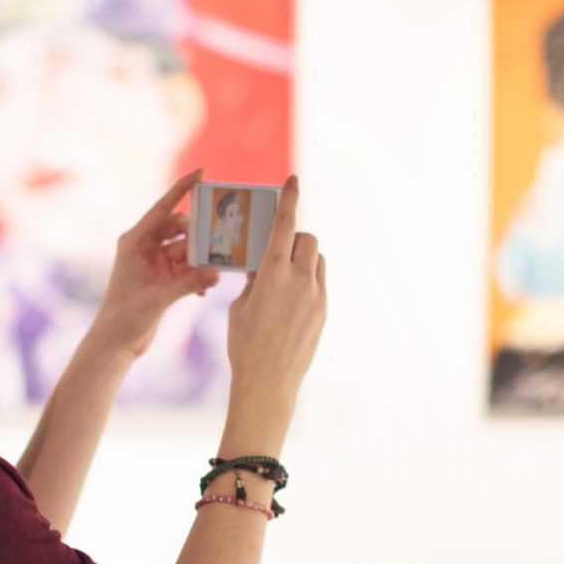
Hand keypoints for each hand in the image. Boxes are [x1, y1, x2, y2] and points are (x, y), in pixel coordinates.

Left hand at [88, 170, 224, 359]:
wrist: (115, 343)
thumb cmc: (126, 317)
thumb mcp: (160, 298)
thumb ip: (189, 283)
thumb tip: (217, 274)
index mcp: (135, 241)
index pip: (164, 208)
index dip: (182, 189)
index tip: (202, 173)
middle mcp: (144, 247)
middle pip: (180, 228)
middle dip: (199, 236)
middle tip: (218, 243)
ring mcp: (154, 262)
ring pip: (186, 249)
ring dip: (200, 260)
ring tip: (212, 273)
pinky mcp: (162, 278)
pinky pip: (187, 267)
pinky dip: (196, 275)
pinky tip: (203, 290)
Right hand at [224, 175, 325, 445]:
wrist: (268, 383)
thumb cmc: (244, 344)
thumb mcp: (240, 305)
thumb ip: (255, 279)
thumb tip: (264, 266)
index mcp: (274, 273)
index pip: (285, 225)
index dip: (289, 199)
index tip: (293, 180)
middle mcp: (301, 280)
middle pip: (306, 240)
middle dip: (293, 238)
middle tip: (275, 249)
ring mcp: (317, 296)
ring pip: (317, 260)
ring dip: (302, 258)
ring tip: (282, 275)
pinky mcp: (323, 312)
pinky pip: (319, 282)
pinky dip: (307, 279)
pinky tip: (289, 297)